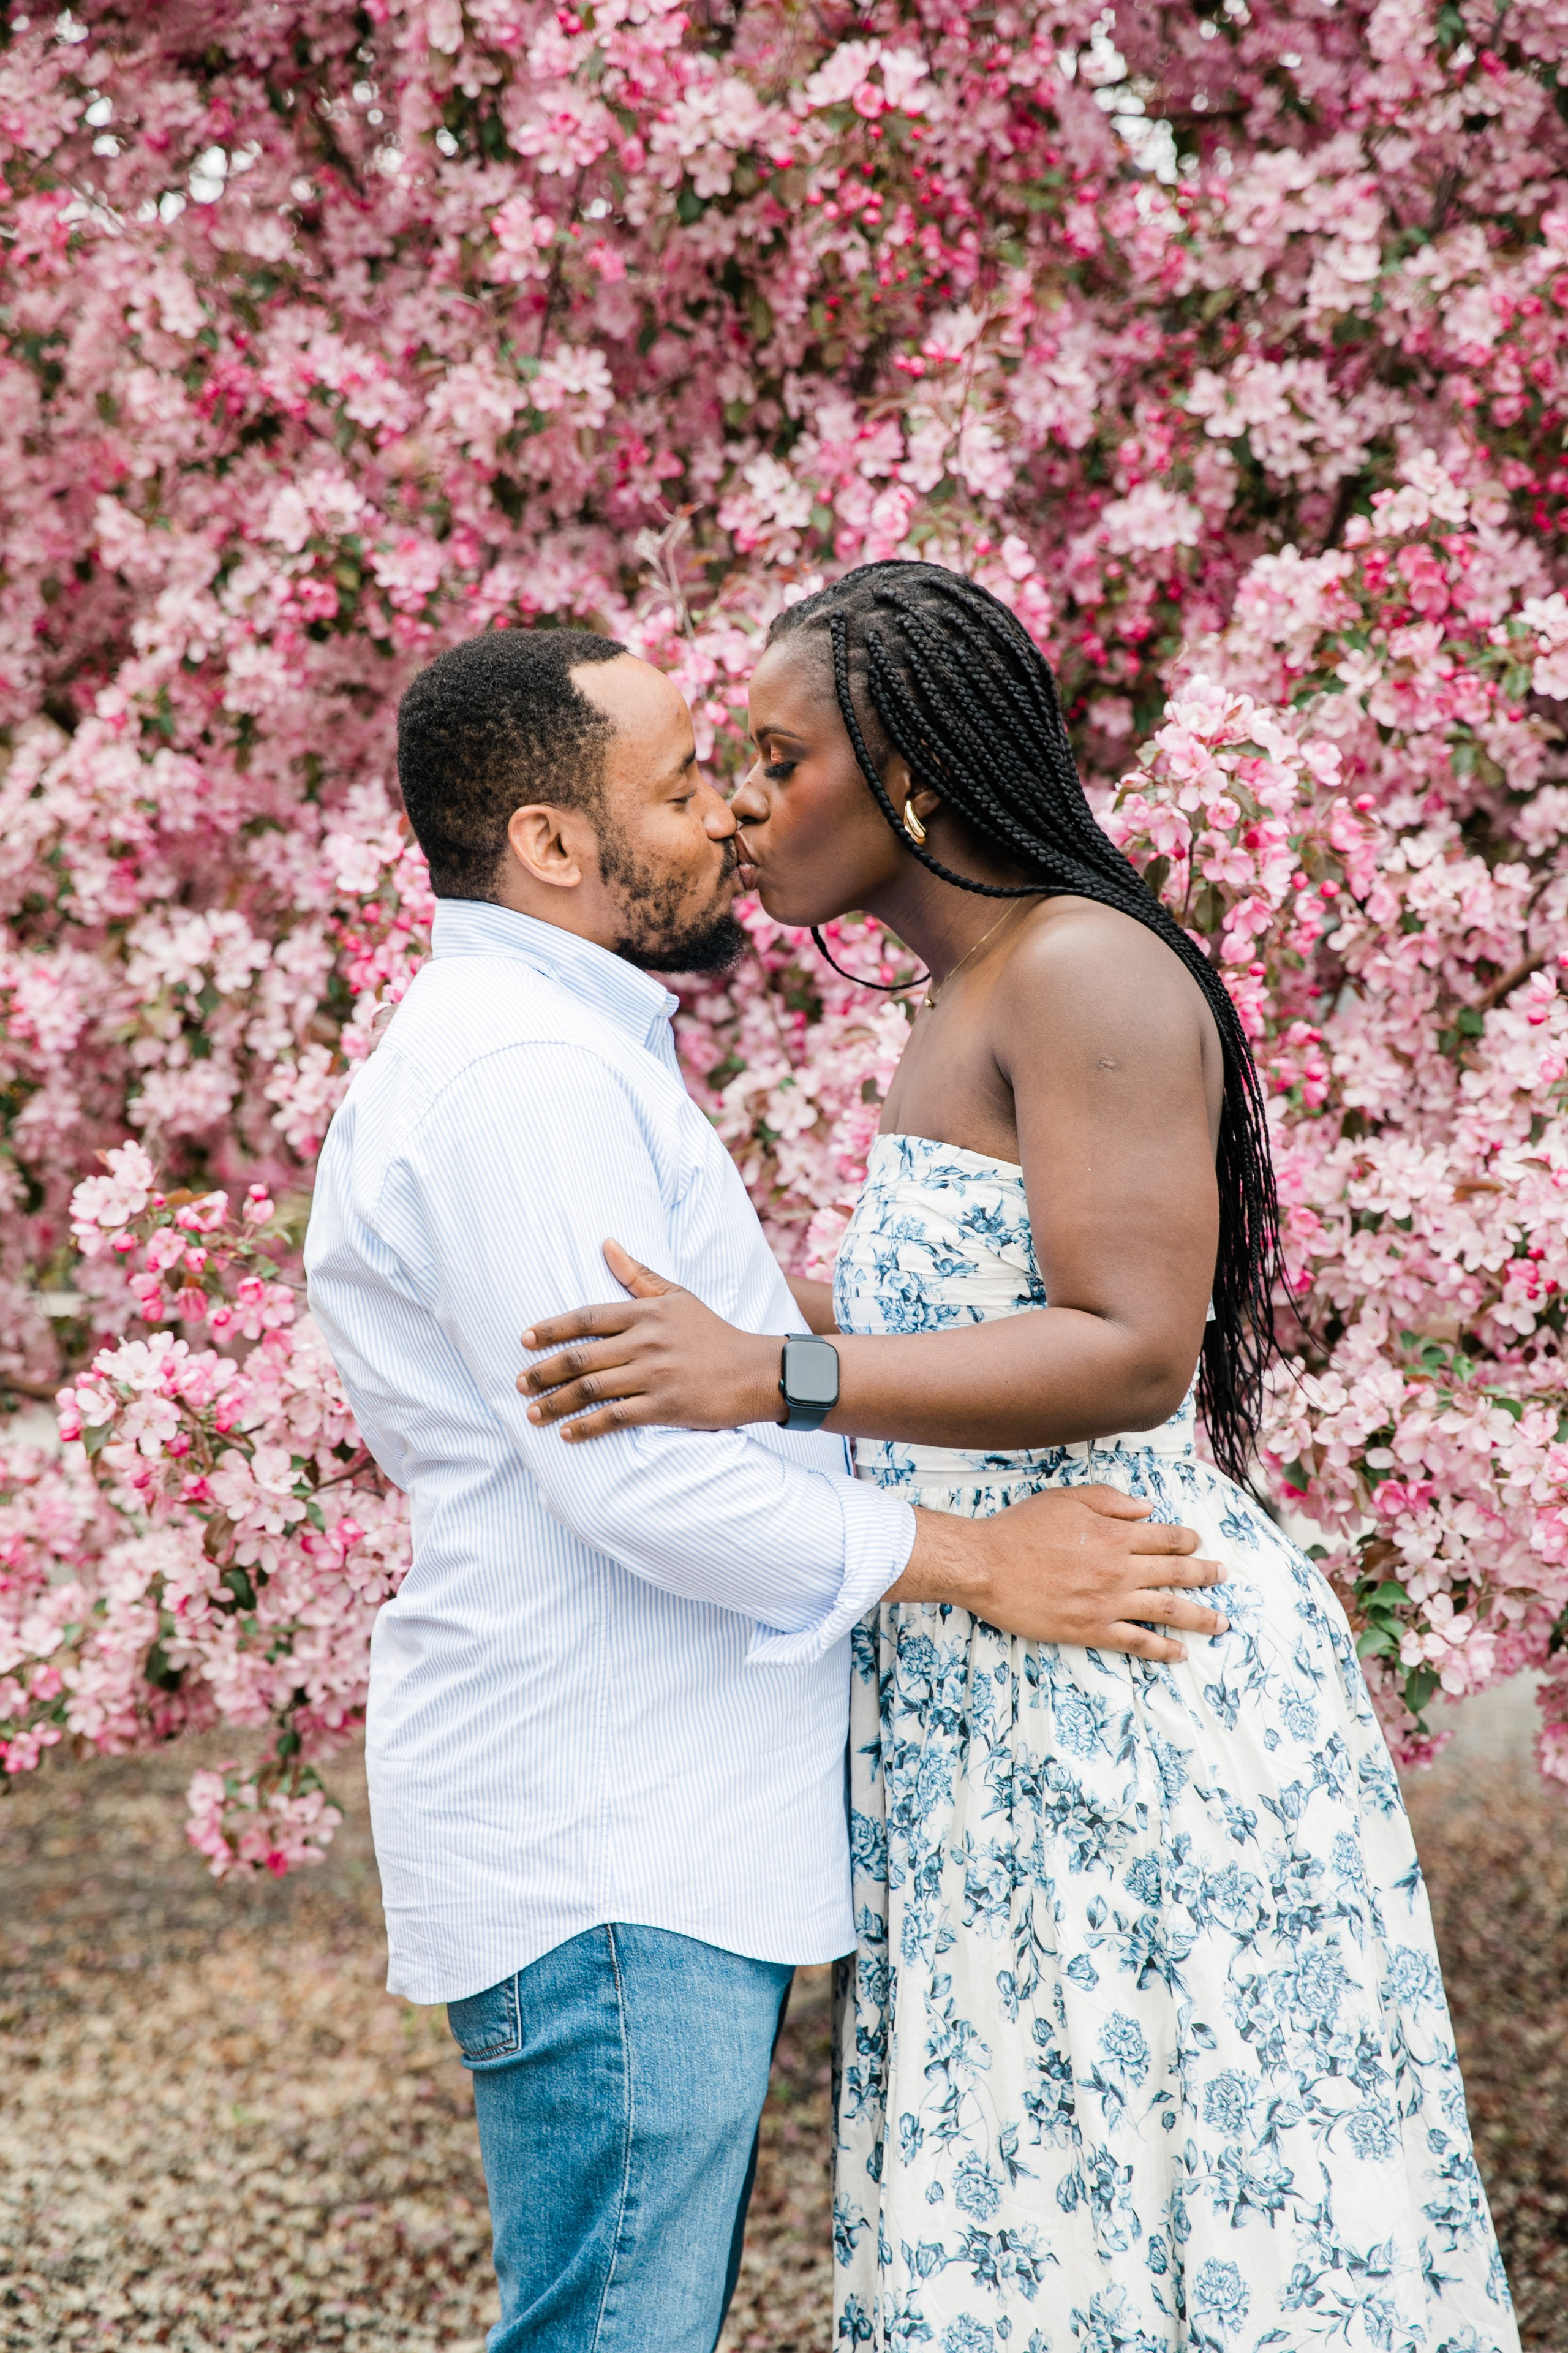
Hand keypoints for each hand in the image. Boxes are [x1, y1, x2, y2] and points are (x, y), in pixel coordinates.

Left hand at [520, 1241, 781, 1436]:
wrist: (756, 1372)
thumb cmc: (713, 1333)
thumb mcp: (678, 1297)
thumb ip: (639, 1274)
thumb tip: (607, 1244)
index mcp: (646, 1313)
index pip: (587, 1317)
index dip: (551, 1329)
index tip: (524, 1340)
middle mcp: (646, 1342)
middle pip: (581, 1356)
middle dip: (544, 1372)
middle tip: (520, 1383)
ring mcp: (654, 1375)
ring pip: (591, 1389)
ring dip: (557, 1403)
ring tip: (533, 1413)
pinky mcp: (665, 1406)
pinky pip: (616, 1417)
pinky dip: (588, 1427)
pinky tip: (569, 1433)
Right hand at [896, 1484, 1225, 1661]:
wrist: (985, 1565)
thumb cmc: (1019, 1528)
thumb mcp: (1065, 1498)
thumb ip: (1109, 1501)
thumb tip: (1147, 1509)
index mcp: (1114, 1533)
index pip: (1166, 1537)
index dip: (1187, 1540)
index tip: (1198, 1544)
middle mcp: (1119, 1568)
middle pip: (1177, 1572)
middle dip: (1205, 1574)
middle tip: (1222, 1577)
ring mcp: (1107, 1602)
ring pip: (1167, 1609)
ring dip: (1199, 1616)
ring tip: (1219, 1623)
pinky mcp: (1091, 1629)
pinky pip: (1137, 1642)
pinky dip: (1162, 1649)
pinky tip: (1179, 1653)